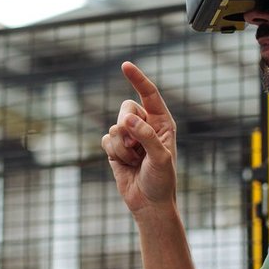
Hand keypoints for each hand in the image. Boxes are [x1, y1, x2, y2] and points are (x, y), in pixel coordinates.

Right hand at [101, 61, 176, 213]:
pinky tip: (125, 164)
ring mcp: (130, 136)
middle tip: (135, 147)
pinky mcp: (116, 148)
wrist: (149, 203)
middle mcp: (145, 126)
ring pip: (114, 127)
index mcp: (162, 123)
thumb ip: (145, 136)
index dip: (137, 79)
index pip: (149, 95)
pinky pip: (106, 140)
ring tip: (134, 161)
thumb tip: (126, 119)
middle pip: (126, 109)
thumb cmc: (161, 180)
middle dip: (126, 127)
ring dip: (122, 147)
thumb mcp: (160, 158)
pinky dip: (114, 153)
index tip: (124, 65)